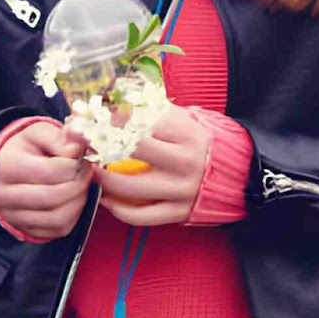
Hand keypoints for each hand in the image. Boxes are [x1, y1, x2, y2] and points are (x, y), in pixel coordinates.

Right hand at [0, 120, 93, 240]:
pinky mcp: (26, 230)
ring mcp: (13, 216)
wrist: (13, 167)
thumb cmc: (30, 148)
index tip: (82, 160)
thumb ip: (61, 138)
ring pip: (57, 218)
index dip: (74, 166)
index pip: (50, 171)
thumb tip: (78, 150)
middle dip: (78, 185)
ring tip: (81, 186)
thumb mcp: (42, 132)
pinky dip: (73, 215)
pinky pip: (59, 229)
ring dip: (78, 202)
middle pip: (53, 197)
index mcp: (6, 166)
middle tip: (87, 174)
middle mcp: (3, 195)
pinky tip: (73, 199)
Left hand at [87, 107, 210, 226]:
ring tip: (91, 168)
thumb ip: (150, 111)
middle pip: (131, 149)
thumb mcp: (185, 118)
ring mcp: (182, 190)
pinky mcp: (180, 212)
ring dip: (102, 178)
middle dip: (96, 142)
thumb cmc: (203, 142)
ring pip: (130, 187)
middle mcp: (185, 162)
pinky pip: (141, 216)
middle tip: (76, 137)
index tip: (85, 115)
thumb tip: (107, 101)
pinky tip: (106, 198)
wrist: (242, 174)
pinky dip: (118, 209)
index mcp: (186, 132)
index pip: (139, 120)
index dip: (106, 116)